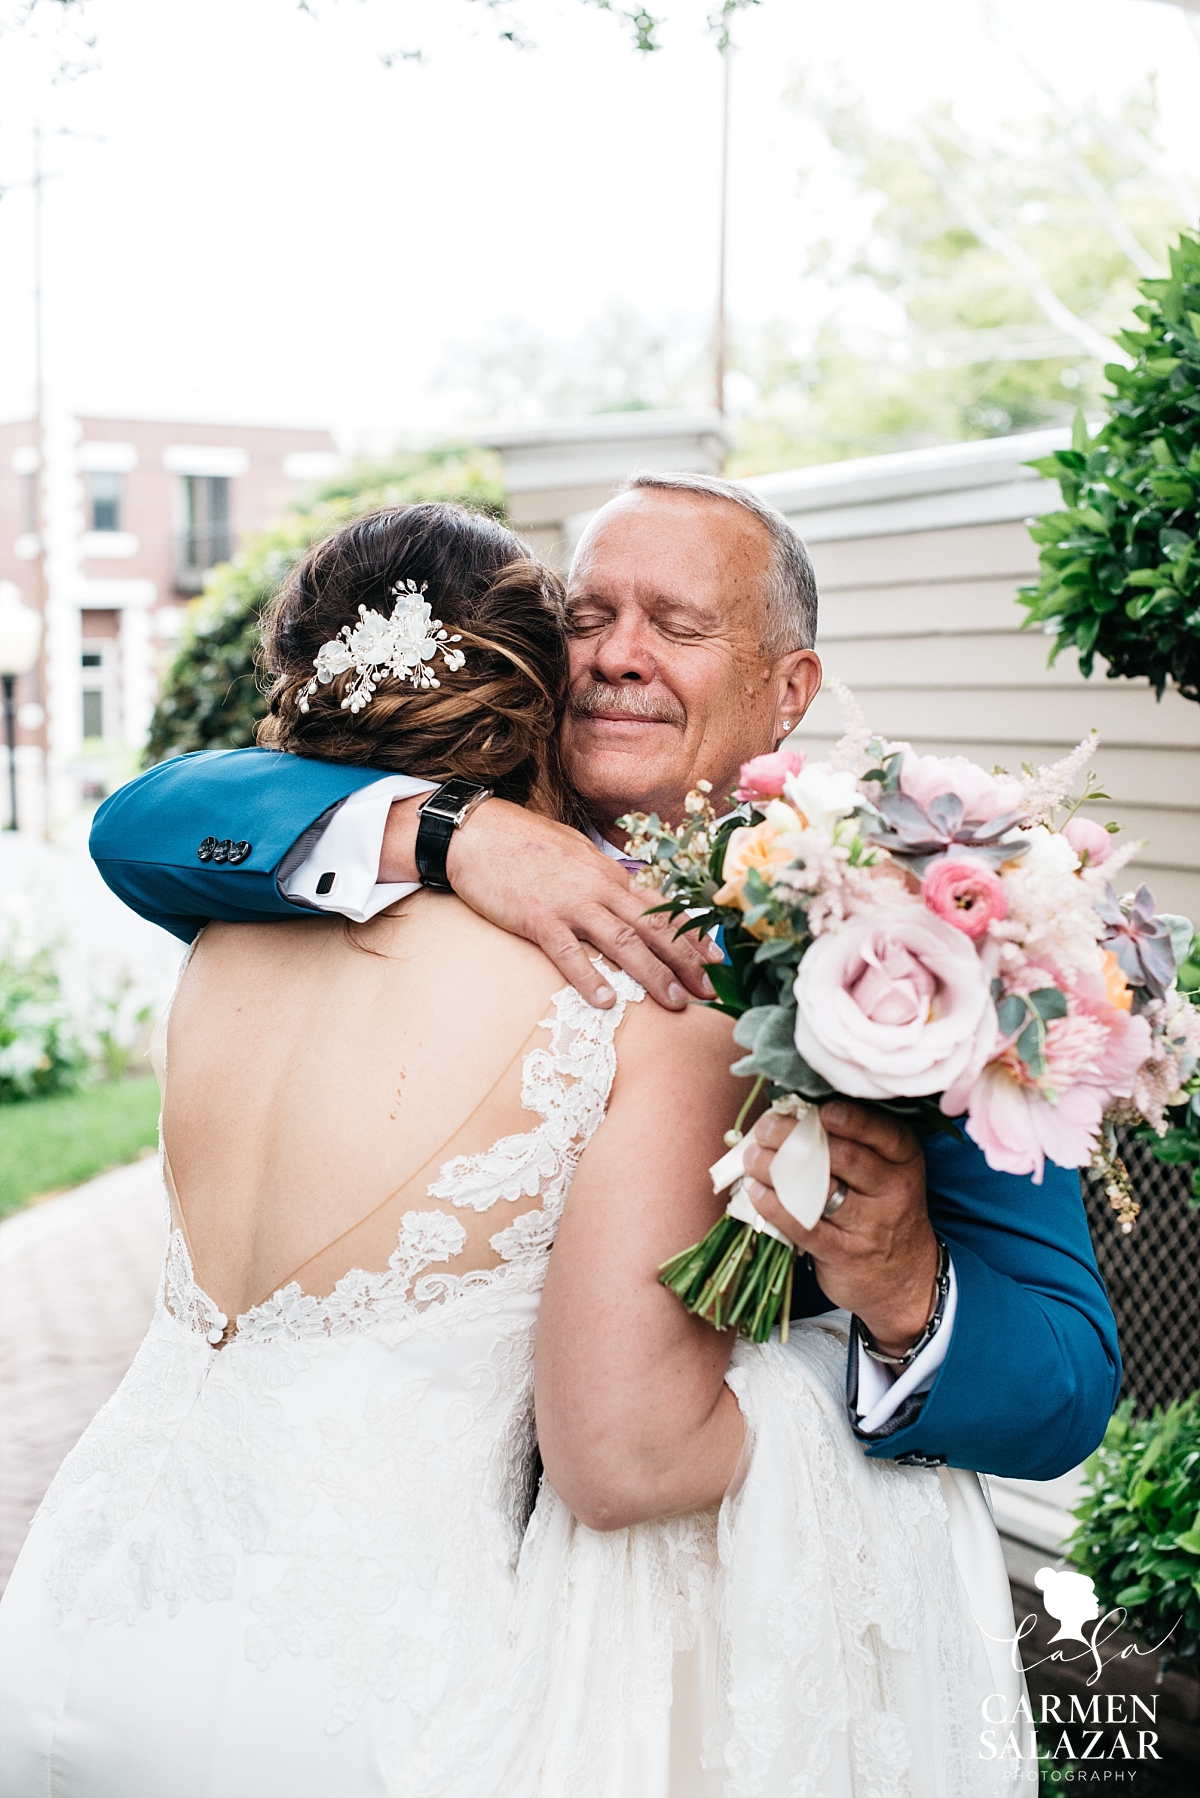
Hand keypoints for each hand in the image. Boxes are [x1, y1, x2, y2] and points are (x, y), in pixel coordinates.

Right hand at [379, 794, 720, 1011]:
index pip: (661, 906)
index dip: (692, 934)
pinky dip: (589, 977)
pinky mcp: (538, 918)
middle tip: (709, 991)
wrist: (477, 832)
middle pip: (652, 926)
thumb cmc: (524, 843)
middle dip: (685, 960)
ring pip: (622, 941)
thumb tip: (624, 898)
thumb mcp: (574, 854)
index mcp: (609, 873)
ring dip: (651, 973)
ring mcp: (569, 903)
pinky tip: (606, 1001)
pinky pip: (568, 952)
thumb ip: (601, 878)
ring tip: (674, 1002)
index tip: (717, 958)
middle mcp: (598, 887)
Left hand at [741, 1100, 938, 1355]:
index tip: (819, 1110)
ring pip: (818, 1189)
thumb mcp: (887, 1174)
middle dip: (797, 1137)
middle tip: (766, 1129)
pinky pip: (803, 1225)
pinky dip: (774, 1206)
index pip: (883, 1132)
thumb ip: (854, 1143)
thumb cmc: (882, 1210)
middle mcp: (892, 1190)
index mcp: (904, 1160)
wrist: (904, 1278)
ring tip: (752, 1158)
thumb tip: (795, 1112)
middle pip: (843, 1157)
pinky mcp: (844, 1253)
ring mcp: (869, 1224)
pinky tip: (755, 1192)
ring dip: (776, 1169)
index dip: (851, 1118)